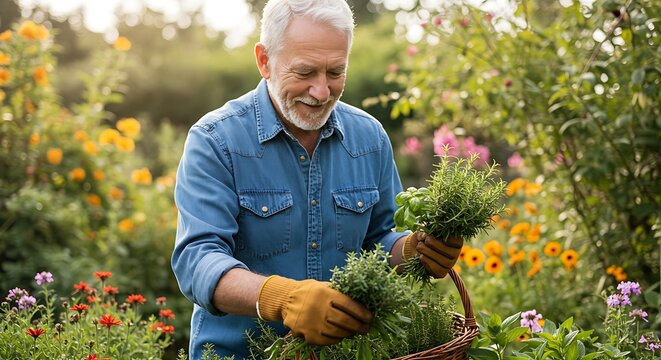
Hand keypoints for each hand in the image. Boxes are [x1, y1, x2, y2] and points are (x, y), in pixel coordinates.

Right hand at [257, 276, 372, 344]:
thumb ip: (339, 292)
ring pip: (338, 332)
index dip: (362, 312)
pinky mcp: (307, 334)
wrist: (285, 300)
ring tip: (354, 332)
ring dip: (349, 333)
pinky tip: (341, 335)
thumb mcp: (323, 286)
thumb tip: (361, 302)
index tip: (370, 317)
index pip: (349, 305)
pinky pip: (328, 340)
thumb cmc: (309, 291)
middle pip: (345, 321)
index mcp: (325, 293)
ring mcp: (312, 323)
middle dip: (359, 326)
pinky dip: (337, 339)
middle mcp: (318, 308)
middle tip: (366, 328)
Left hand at [403, 231, 462, 277]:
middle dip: (437, 245)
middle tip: (426, 240)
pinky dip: (427, 262)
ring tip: (419, 247)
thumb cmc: (423, 238)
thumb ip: (424, 232)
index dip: (452, 240)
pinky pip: (437, 270)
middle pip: (452, 253)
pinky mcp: (441, 273)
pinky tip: (421, 256)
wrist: (414, 250)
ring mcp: (449, 264)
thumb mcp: (423, 232)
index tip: (442, 237)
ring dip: (430, 253)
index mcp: (454, 241)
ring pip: (445, 262)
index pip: (458, 242)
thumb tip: (424, 236)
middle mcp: (455, 253)